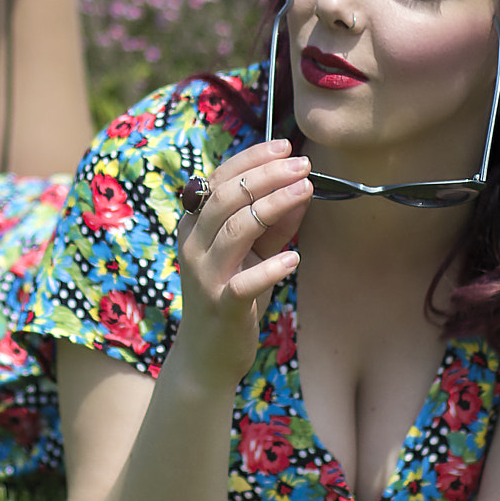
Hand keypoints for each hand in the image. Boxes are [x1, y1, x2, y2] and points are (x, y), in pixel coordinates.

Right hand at [170, 139, 310, 388]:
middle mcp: (193, 245)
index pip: (220, 179)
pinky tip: (294, 258)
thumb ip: (276, 222)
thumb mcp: (254, 252)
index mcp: (194, 225)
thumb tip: (303, 187)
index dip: (253, 160)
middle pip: (226, 197)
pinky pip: (244, 282)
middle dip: (267, 175)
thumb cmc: (233, 294)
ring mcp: (204, 276)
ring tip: (306, 190)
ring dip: (274, 206)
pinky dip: (270, 268)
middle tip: (303, 164)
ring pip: (234, 229)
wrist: (208, 354)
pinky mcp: (221, 307)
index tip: (286, 146)